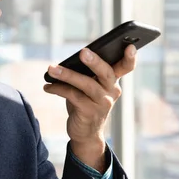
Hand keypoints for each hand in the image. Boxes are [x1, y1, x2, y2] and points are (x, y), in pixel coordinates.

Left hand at [43, 45, 136, 171]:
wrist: (85, 133)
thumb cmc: (86, 103)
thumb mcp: (89, 87)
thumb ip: (85, 74)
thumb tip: (66, 63)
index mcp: (113, 81)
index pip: (126, 67)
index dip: (130, 58)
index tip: (130, 46)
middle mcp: (111, 91)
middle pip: (106, 73)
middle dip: (95, 62)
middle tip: (83, 52)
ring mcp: (102, 103)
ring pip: (86, 84)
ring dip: (67, 74)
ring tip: (51, 68)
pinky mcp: (89, 112)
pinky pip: (72, 95)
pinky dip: (58, 89)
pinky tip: (48, 87)